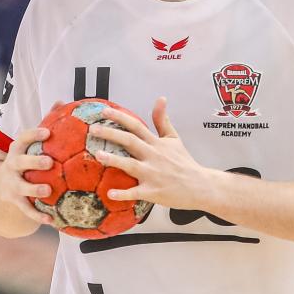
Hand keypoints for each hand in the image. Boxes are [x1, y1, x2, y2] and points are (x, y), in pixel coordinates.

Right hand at [0, 100, 64, 225]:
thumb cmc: (24, 158)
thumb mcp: (30, 143)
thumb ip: (46, 122)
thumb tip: (63, 101)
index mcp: (17, 149)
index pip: (22, 139)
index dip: (33, 135)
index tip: (47, 132)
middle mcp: (11, 165)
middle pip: (20, 162)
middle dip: (33, 162)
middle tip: (49, 162)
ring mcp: (11, 184)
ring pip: (21, 187)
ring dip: (33, 189)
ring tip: (48, 191)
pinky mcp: (14, 201)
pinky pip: (26, 210)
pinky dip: (38, 216)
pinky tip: (53, 222)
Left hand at [90, 97, 212, 210]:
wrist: (200, 185)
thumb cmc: (184, 163)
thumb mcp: (174, 138)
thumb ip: (162, 120)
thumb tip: (160, 99)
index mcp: (156, 143)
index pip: (136, 126)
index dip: (119, 117)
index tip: (104, 111)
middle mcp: (153, 156)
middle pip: (130, 142)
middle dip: (111, 134)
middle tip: (93, 129)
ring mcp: (153, 174)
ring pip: (131, 165)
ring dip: (114, 160)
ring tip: (98, 155)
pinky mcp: (153, 192)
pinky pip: (136, 192)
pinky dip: (123, 194)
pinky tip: (109, 193)